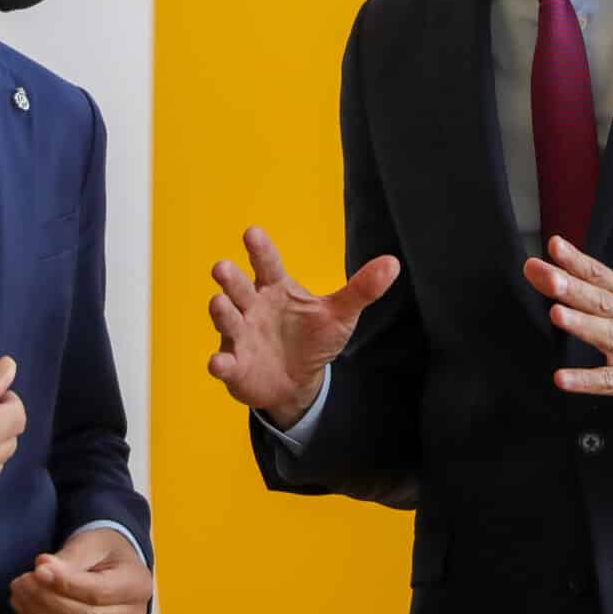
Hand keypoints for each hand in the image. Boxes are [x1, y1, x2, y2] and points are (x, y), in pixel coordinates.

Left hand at [10, 526, 153, 613]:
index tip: (37, 570)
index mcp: (138, 584)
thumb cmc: (105, 549)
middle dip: (48, 599)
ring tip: (19, 592)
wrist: (112, 562)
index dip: (65, 584)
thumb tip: (42, 568)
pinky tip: (25, 607)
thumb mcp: (92, 542)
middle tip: (22, 581)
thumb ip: (69, 557)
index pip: (98, 592)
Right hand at [205, 227, 400, 426]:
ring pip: (227, 319)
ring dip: (221, 312)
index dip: (260, 249)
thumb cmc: (313, 338)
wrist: (297, 380)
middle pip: (239, 288)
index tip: (252, 233)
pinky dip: (220, 363)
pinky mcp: (235, 365)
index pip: (268, 264)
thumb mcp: (339, 314)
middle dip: (230, 279)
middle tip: (222, 267)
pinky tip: (219, 363)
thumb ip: (361, 289)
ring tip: (219, 303)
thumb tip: (393, 263)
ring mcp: (240, 336)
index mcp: (276, 288)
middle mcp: (253, 307)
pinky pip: (224, 363)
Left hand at [524, 237, 612, 417]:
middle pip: (602, 301)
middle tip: (550, 277)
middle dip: (575, 288)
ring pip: (608, 335)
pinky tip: (563, 378)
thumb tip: (540, 272)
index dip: (579, 260)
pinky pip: (609, 381)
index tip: (555, 246)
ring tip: (558, 315)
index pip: (601, 276)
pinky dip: (586, 380)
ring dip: (582, 324)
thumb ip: (583, 289)